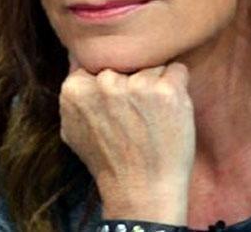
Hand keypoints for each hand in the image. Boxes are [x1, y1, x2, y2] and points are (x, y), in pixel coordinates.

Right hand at [59, 62, 194, 223]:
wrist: (141, 190)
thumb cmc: (109, 161)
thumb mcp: (73, 129)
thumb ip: (74, 94)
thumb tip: (76, 61)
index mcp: (76, 88)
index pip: (100, 60)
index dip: (113, 80)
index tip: (118, 104)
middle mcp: (104, 82)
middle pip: (127, 60)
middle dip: (133, 78)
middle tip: (137, 113)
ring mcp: (136, 86)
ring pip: (152, 64)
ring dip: (156, 83)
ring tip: (152, 117)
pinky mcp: (167, 92)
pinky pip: (177, 69)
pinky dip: (178, 87)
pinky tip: (168, 112)